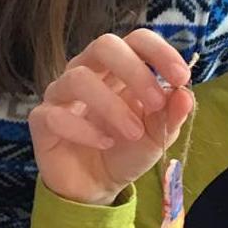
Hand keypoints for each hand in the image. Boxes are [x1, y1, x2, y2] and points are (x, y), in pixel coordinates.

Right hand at [29, 30, 194, 205]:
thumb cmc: (126, 151)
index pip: (136, 40)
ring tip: (133, 132)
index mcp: (119, 68)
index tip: (180, 78)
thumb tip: (185, 94)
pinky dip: (85, 130)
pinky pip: (55, 115)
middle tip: (155, 103)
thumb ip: (170, 115)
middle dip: (134, 71)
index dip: (159, 52)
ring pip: (77, 77)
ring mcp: (61, 93)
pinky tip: (105, 143)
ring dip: (111, 105)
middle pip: (104, 45)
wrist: (96, 187)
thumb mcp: (157, 136)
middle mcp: (87, 71)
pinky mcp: (42, 119)